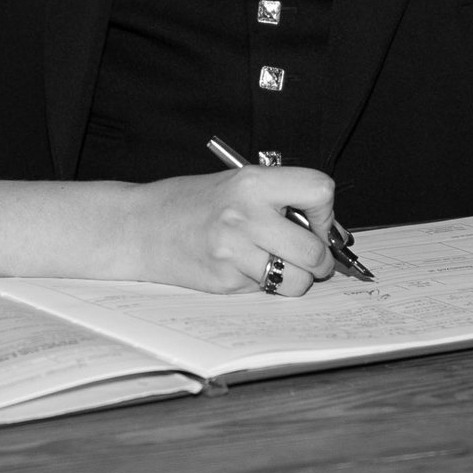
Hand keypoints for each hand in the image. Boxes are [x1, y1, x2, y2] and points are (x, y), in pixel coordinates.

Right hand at [125, 165, 337, 293]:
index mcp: (252, 182)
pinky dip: (265, 283)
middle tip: (310, 256)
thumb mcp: (238, 185)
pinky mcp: (226, 281)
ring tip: (277, 263)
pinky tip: (244, 267)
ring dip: (296, 278)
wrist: (140, 227)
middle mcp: (245, 215)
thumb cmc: (190, 203)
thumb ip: (283, 201)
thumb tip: (331, 232)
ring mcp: (235, 252)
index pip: (318, 191)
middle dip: (320, 259)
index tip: (317, 221)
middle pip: (314, 249)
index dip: (326, 212)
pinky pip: (267, 290)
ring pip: (297, 280)